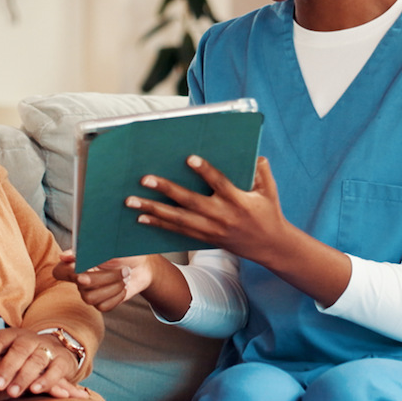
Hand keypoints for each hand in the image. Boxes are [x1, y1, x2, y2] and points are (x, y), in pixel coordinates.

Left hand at [0, 328, 84, 398]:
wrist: (53, 351)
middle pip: (19, 349)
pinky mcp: (62, 362)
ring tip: (12, 393)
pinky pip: (56, 370)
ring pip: (37, 360)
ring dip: (24, 376)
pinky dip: (47, 380)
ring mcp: (47, 349)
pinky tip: (36, 390)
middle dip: (8, 367)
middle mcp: (29, 339)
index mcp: (11, 336)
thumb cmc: (18, 356)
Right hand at [54, 253, 152, 311]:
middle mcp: (81, 278)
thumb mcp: (109, 245)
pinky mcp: (102, 302)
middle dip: (105, 278)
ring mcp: (90, 292)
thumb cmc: (124, 251)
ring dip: (114, 286)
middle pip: (81, 286)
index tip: (82, 270)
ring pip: (91, 299)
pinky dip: (117, 296)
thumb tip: (63, 257)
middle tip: (124, 270)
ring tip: (126, 276)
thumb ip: (87, 250)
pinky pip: (103, 306)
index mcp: (79, 262)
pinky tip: (124, 286)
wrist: (143, 264)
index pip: (60, 272)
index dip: (68, 273)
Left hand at [128, 156, 294, 264]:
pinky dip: (159, 224)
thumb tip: (254, 154)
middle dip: (166, 190)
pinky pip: (179, 231)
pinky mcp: (205, 238)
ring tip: (131, 201)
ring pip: (178, 219)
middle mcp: (222, 216)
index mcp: (238, 200)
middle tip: (144, 179)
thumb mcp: (269, 190)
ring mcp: (211, 229)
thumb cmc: (268, 212)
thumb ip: (261, 171)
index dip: (205, 171)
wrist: (270, 246)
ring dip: (153, 209)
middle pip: (190, 202)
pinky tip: (142, 217)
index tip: (190, 158)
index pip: (219, 183)